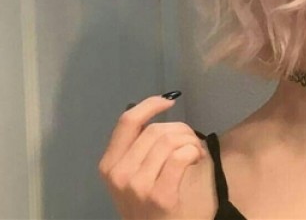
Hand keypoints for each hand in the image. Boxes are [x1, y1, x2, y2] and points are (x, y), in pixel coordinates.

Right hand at [98, 94, 206, 218]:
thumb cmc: (145, 204)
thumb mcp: (130, 175)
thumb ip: (136, 147)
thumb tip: (155, 109)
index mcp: (109, 165)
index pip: (127, 121)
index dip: (149, 105)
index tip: (168, 101)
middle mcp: (120, 174)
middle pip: (154, 130)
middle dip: (180, 129)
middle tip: (191, 141)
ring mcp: (138, 186)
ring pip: (169, 141)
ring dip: (190, 141)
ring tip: (195, 152)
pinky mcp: (160, 195)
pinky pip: (180, 157)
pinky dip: (193, 152)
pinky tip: (196, 159)